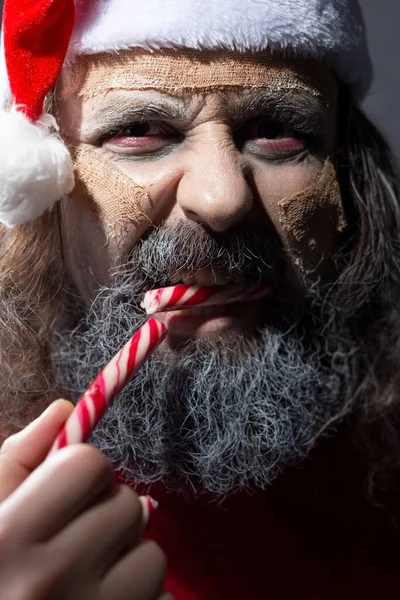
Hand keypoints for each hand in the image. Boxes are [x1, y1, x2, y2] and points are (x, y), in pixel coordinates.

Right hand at [0, 400, 169, 599]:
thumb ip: (16, 461)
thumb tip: (64, 408)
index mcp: (6, 538)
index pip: (88, 465)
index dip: (83, 472)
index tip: (70, 492)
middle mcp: (48, 581)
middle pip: (127, 504)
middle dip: (108, 514)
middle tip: (78, 542)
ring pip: (152, 553)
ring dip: (129, 560)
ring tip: (91, 583)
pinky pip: (162, 599)